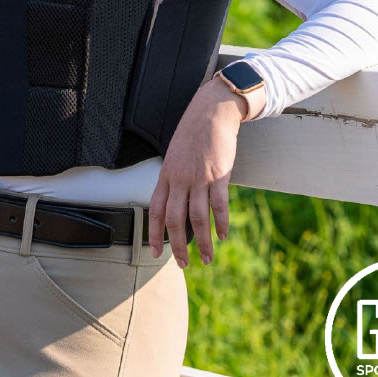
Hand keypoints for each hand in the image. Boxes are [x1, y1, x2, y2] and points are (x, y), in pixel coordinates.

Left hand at [148, 76, 247, 267]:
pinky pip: (219, 206)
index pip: (155, 211)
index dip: (154, 234)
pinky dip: (221, 224)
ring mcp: (199, 178)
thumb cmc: (193, 133)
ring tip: (207, 258)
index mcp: (166, 176)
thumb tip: (174, 202)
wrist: (211, 112)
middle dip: (177, 246)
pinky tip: (223, 235)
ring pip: (197, 219)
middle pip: (174, 221)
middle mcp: (179, 180)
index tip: (156, 252)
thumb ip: (173, 179)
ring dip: (203, 243)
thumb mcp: (174, 155)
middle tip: (183, 264)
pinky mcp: (219, 176)